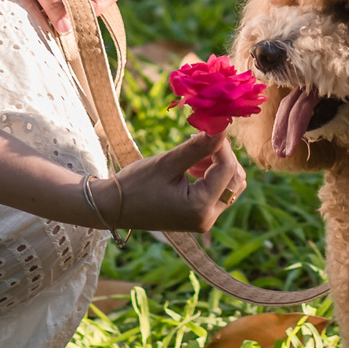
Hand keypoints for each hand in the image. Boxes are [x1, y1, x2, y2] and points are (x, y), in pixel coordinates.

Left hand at [0, 0, 117, 36]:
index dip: (98, 7)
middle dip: (79, 14)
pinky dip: (53, 12)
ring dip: (64, 14)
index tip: (76, 17)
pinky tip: (40, 14)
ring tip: (48, 20)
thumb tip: (67, 30)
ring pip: (75, 5)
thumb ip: (53, 4)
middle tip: (60, 24)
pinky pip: (60, 3)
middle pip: (93, 1)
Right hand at [99, 130, 245, 232]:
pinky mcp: (199, 217)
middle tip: (200, 141)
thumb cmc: (134, 185)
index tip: (208, 128)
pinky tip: (193, 167)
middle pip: (235, 180)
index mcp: (200, 207)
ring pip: (231, 187)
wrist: (112, 207)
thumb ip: (197, 147)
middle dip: (223, 156)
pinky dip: (213, 177)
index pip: (228, 169)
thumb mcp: (167, 163)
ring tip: (195, 157)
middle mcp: (207, 219)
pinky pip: (219, 193)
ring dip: (219, 166)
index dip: (222, 145)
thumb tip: (221, 126)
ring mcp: (204, 220)